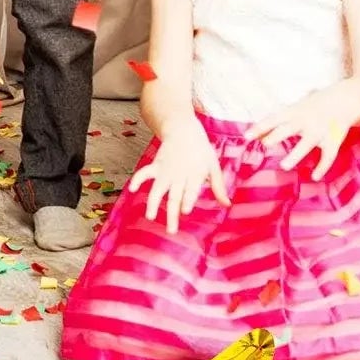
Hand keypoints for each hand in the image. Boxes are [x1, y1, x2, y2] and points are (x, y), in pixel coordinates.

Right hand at [127, 115, 229, 233]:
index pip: (190, 189)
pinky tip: (133, 190)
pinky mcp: (156, 166)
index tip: (184, 211)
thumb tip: (227, 205)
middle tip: (171, 230)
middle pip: (174, 196)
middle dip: (172, 213)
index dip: (187, 199)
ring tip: (150, 216)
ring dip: (153, 202)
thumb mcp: (213, 165)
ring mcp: (166, 170)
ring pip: (158, 188)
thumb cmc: (201, 149)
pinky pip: (145, 173)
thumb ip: (219, 186)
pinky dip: (138, 179)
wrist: (183, 129)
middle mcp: (179, 174)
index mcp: (195, 174)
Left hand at [247, 82, 359, 179]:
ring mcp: (319, 131)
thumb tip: (260, 137)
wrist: (343, 100)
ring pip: (306, 144)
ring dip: (295, 155)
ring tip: (284, 166)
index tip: (246, 137)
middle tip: (266, 144)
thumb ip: (278, 123)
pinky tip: (315, 176)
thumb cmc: (312, 106)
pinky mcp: (333, 140)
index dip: (259, 127)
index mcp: (293, 112)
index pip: (272, 119)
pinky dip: (322, 166)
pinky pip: (328, 155)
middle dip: (277, 136)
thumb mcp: (294, 110)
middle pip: (288, 129)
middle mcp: (305, 121)